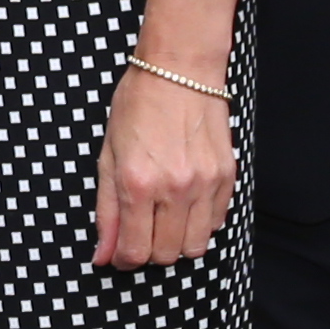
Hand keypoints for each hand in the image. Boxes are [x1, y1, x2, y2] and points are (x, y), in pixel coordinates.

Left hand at [96, 62, 237, 268]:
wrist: (179, 69)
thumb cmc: (138, 104)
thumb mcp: (108, 155)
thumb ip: (106, 211)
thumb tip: (103, 255)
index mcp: (138, 183)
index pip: (135, 251)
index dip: (123, 259)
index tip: (120, 253)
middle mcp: (175, 189)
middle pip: (167, 255)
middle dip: (150, 252)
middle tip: (141, 231)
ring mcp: (205, 184)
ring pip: (195, 246)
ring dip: (177, 242)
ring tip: (165, 219)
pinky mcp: (227, 176)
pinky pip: (217, 222)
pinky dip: (200, 223)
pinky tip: (186, 203)